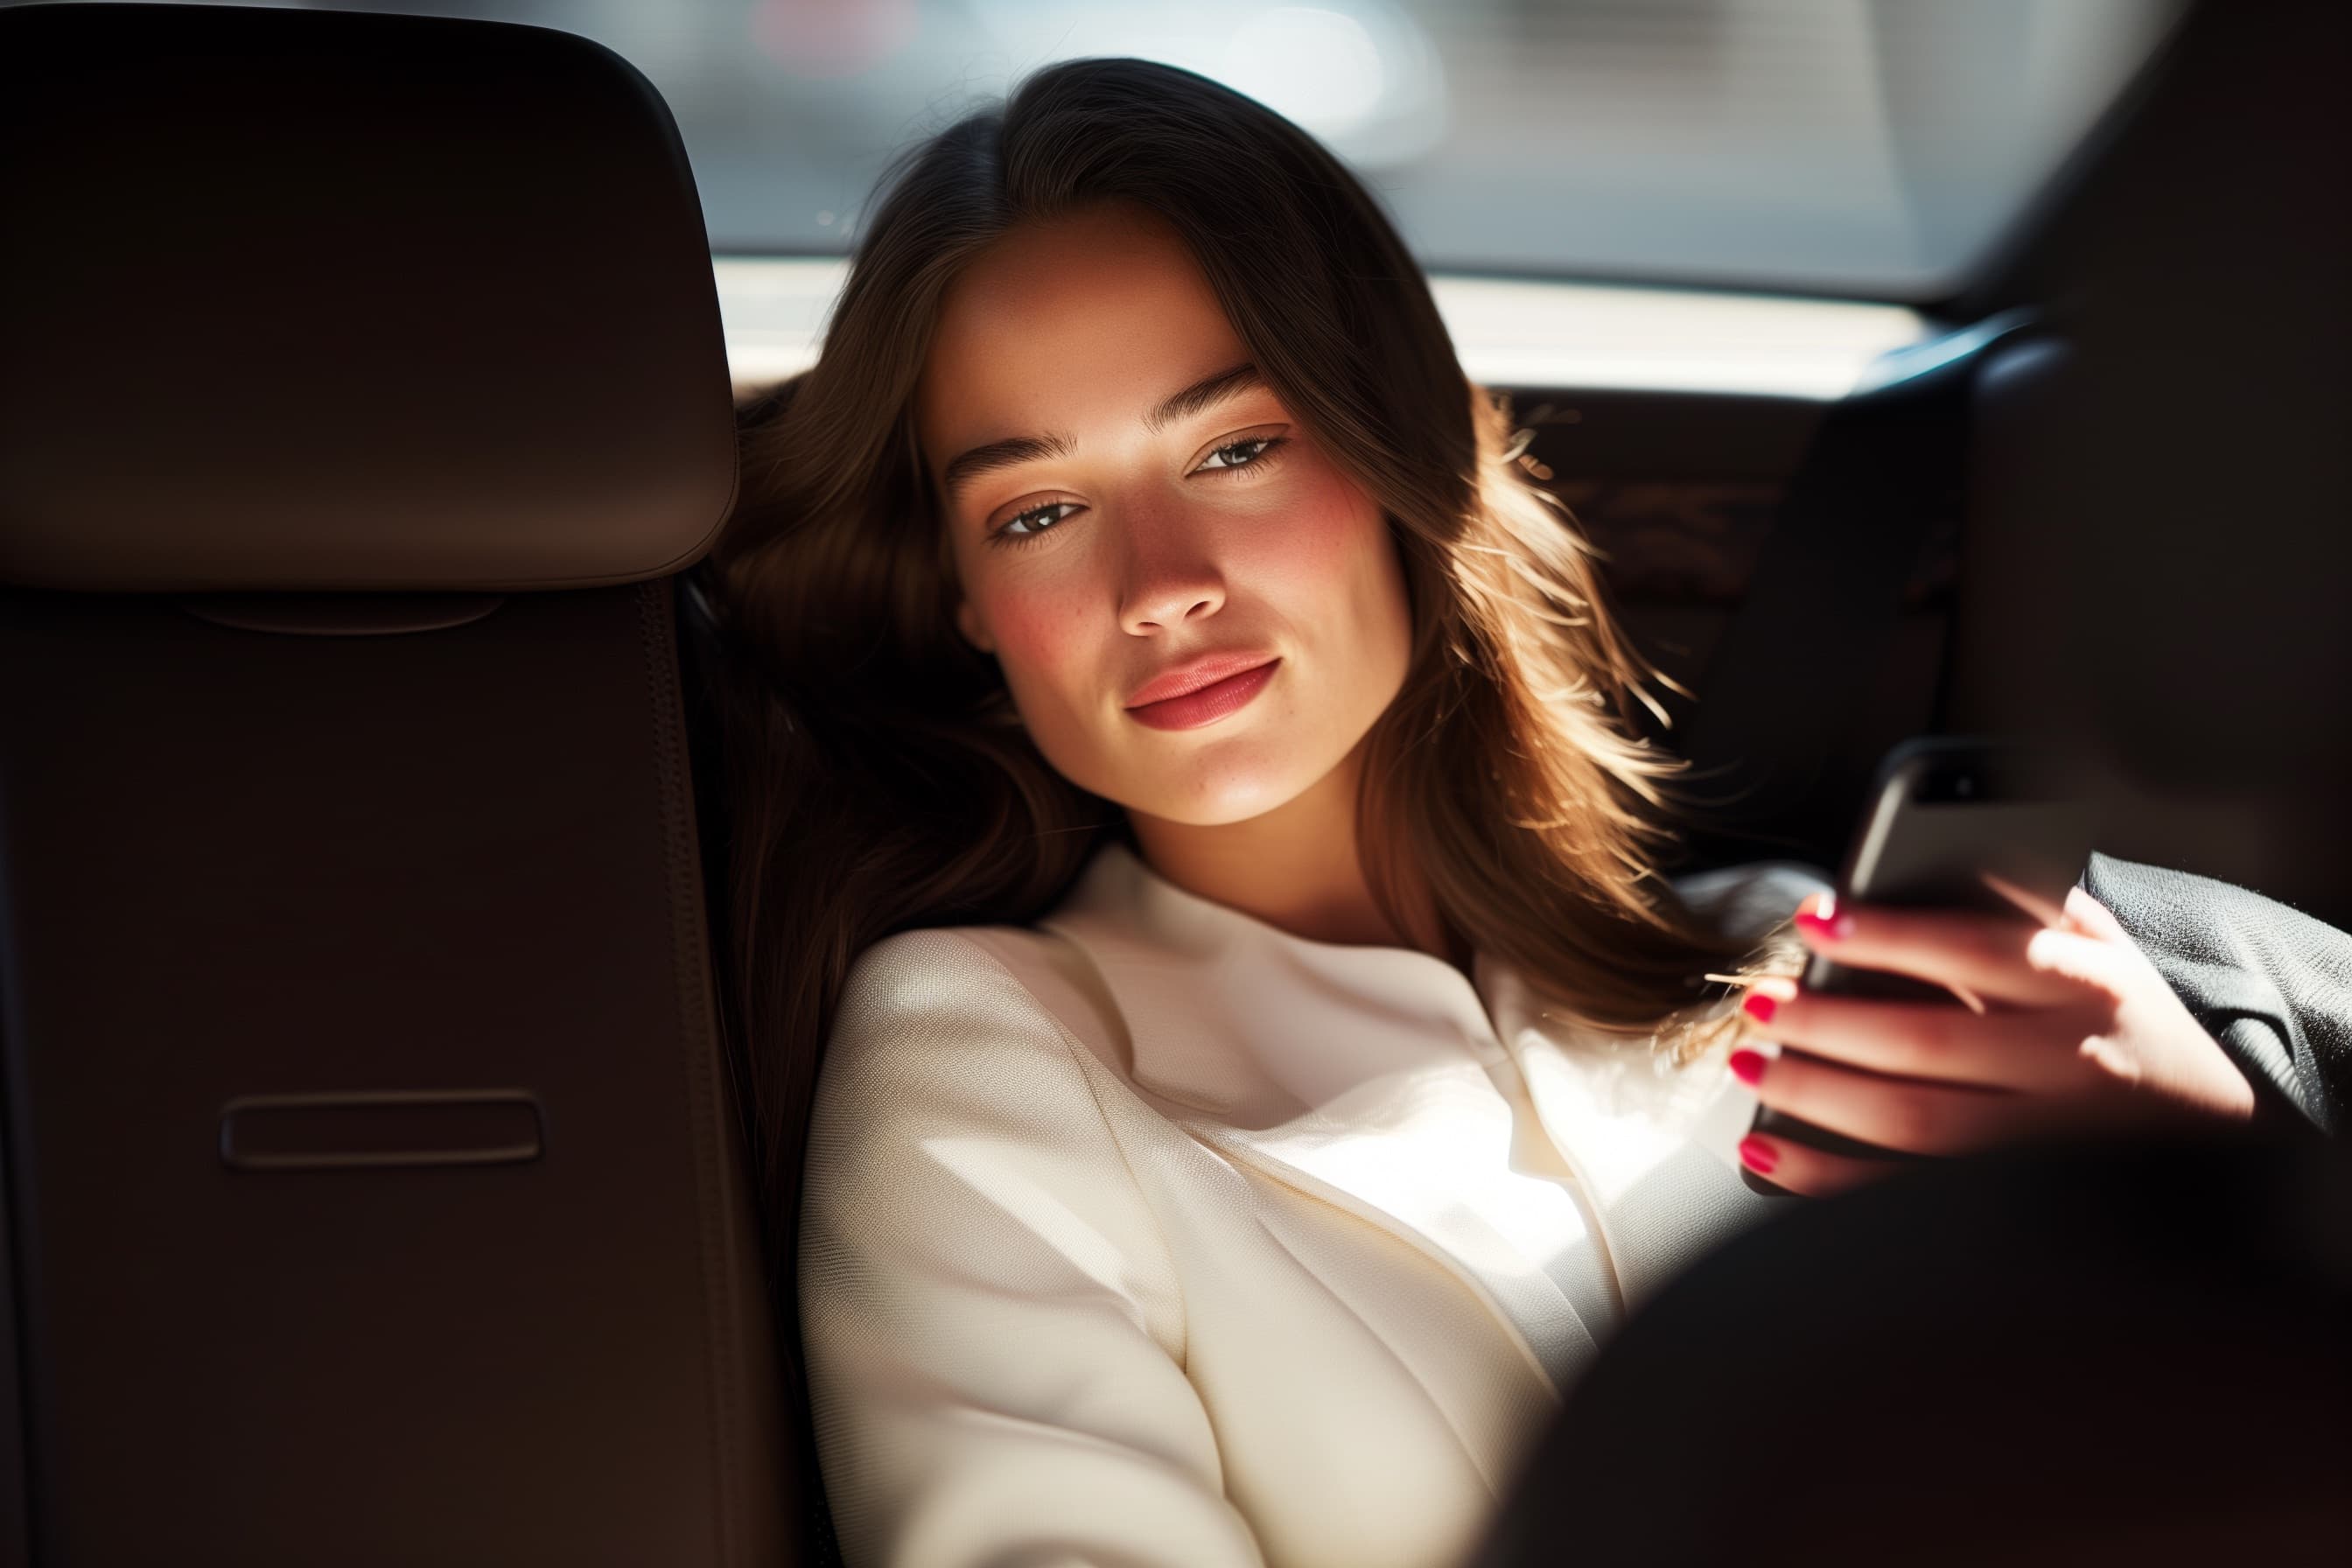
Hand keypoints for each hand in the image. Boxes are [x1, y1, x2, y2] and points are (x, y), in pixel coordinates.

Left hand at [1732, 874, 2258, 1197]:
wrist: (2215, 1119)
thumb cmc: (2120, 1013)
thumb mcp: (2097, 945)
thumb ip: (2022, 902)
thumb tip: (1911, 866)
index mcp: (2087, 985)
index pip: (1979, 951)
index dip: (1891, 935)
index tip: (1816, 918)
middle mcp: (2069, 1063)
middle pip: (1930, 1045)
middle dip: (1828, 1023)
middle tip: (1760, 1002)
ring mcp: (2043, 1138)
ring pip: (1915, 1124)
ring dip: (1814, 1095)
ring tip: (1750, 1062)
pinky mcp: (2012, 1194)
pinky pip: (1905, 1190)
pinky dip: (1825, 1175)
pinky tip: (1765, 1146)